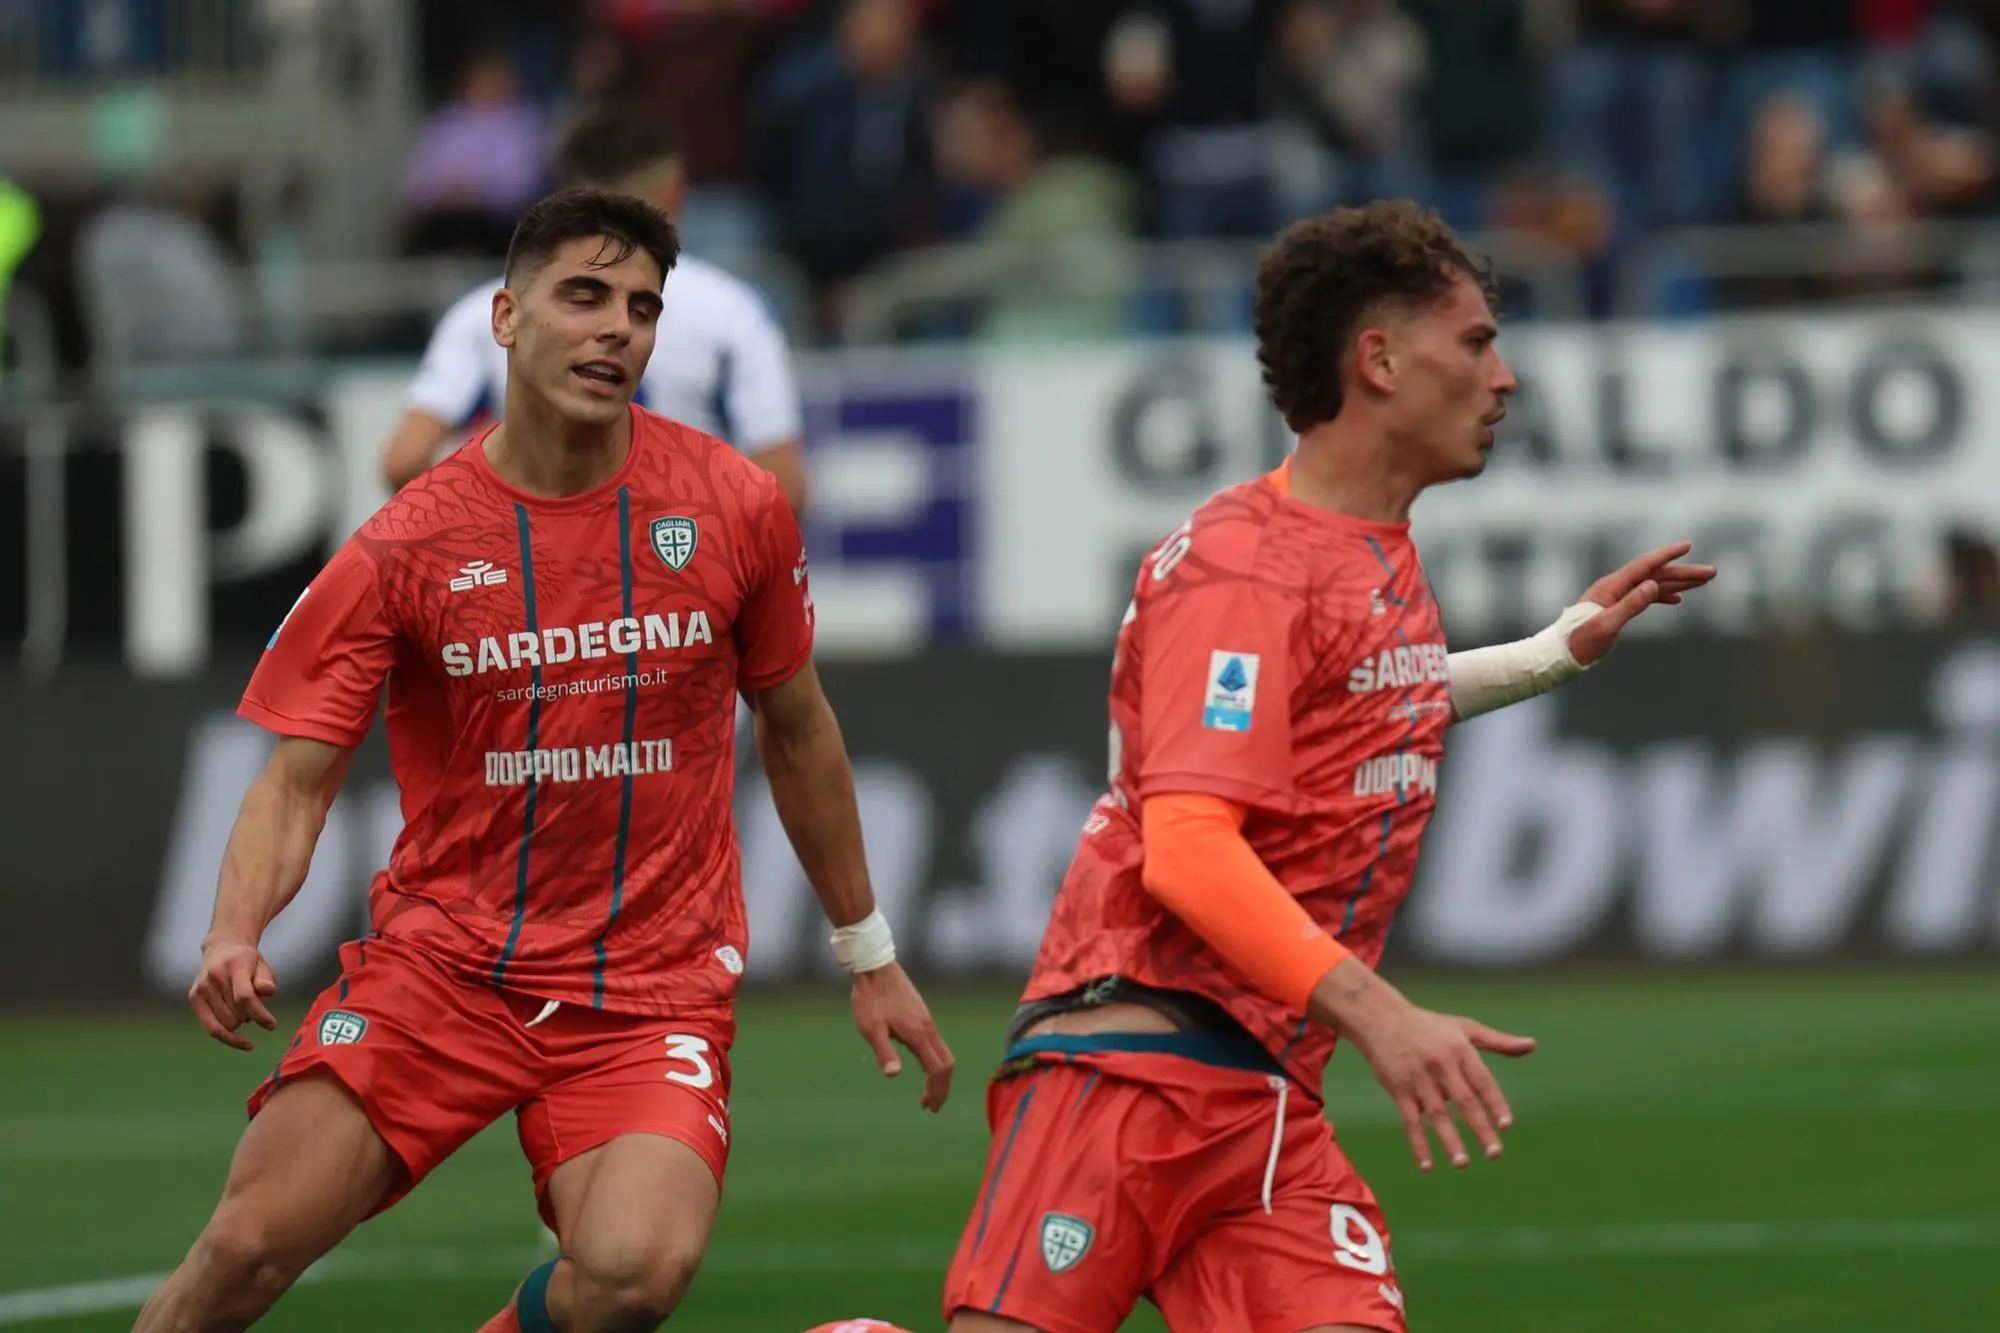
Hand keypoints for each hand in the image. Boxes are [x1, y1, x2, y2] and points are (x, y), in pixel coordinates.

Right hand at [189, 938, 278, 1051]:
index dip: (260, 1015)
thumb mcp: (263, 965)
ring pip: (226, 1023)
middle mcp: (215, 976)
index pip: (245, 996)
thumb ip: (266, 979)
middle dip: (252, 1016)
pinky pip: (210, 1027)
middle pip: (237, 1012)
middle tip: (257, 1009)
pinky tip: (241, 1040)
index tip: (272, 1025)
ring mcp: (202, 987)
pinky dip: (228, 1037)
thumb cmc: (247, 961)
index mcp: (235, 965)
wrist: (222, 949)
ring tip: (244, 1010)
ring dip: (240, 1024)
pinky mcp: (194, 998)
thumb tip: (269, 992)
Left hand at [850, 962, 955, 1112]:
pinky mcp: (922, 1014)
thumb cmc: (869, 998)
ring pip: (943, 1052)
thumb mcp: (870, 1028)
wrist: (875, 967)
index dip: (935, 1090)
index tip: (927, 1105)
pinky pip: (936, 1043)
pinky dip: (934, 1060)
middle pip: (947, 1063)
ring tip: (929, 1090)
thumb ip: (884, 1051)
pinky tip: (921, 1064)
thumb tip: (894, 1075)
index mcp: (917, 1034)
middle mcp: (927, 1027)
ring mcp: (926, 1020)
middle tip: (932, 1106)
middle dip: (942, 1087)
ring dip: (939, 1074)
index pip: (936, 1068)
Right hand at [1311, 960, 1534, 1170]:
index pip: (1482, 1080)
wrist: (1381, 1019)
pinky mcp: (1399, 1090)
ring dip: (1449, 1140)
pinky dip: (1418, 1144)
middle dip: (1479, 1128)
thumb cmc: (1429, 1026)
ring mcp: (1418, 1079)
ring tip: (1462, 1164)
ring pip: (1437, 1114)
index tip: (1506, 1125)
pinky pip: (1410, 1121)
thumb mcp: (1465, 1028)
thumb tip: (1532, 1045)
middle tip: (1495, 1153)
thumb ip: (1499, 1042)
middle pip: (1463, 1101)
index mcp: (1460, 1050)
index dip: (1494, 1103)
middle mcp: (1440, 1065)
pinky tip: (1427, 1166)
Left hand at [1569, 541, 1715, 665]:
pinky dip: (1661, 596)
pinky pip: (1643, 597)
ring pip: (1652, 585)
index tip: (1688, 546)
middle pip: (1654, 574)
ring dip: (1677, 583)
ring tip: (1703, 582)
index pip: (1644, 566)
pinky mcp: (1615, 609)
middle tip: (1711, 572)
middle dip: (1683, 572)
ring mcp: (1614, 597)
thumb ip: (1630, 605)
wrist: (1558, 656)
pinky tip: (1677, 599)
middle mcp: (1614, 588)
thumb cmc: (1579, 643)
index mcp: (1611, 587)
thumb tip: (1654, 585)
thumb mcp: (1607, 625)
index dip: (1667, 555)